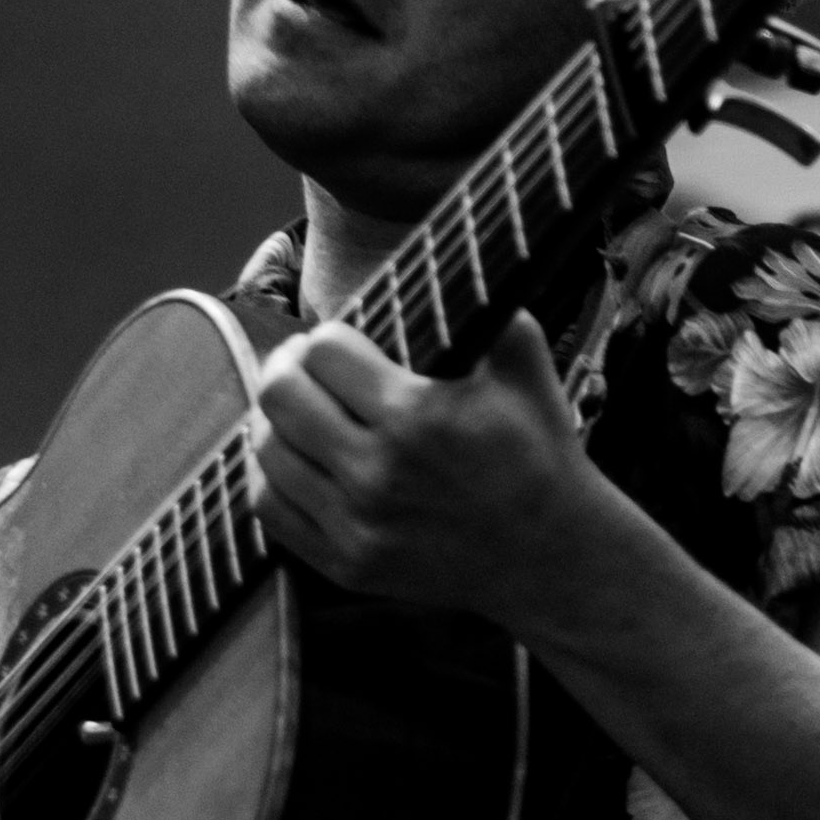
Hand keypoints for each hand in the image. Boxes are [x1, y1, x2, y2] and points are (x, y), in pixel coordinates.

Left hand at [247, 313, 619, 622]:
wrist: (554, 558)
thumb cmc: (540, 453)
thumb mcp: (525, 365)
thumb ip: (482, 303)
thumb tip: (442, 256)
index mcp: (419, 414)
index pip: (323, 350)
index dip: (327, 335)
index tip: (341, 342)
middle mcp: (380, 472)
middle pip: (280, 395)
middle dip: (287, 367)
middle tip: (303, 365)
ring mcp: (358, 524)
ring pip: (266, 451)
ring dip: (274, 420)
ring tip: (294, 409)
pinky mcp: (347, 564)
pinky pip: (270, 511)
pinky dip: (269, 476)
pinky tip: (290, 457)